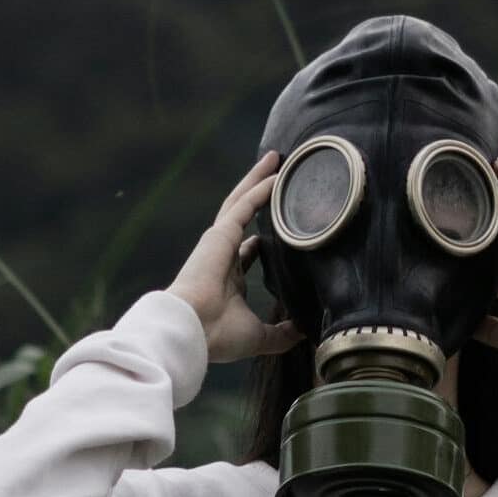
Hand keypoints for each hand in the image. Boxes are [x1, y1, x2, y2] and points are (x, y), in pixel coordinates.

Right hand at [168, 152, 305, 365]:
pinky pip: (244, 203)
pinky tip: (277, 174)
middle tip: (280, 176)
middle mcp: (223, 256)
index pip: (248, 252)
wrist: (192, 330)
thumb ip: (281, 333)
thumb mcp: (259, 336)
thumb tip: (305, 332)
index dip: (263, 240)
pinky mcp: (220, 232)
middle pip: (244, 217)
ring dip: (259, 180)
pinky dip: (261, 187)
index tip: (281, 229)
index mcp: (229, 279)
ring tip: (277, 160)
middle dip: (261, 196)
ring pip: (242, 201)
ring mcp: (219, 241)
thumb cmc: (217, 336)